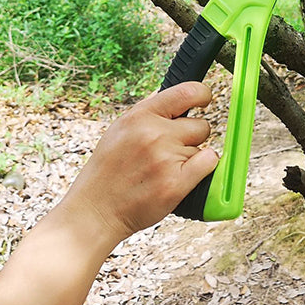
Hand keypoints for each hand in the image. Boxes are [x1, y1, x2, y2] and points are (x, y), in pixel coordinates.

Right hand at [58, 82, 217, 244]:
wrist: (94, 212)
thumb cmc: (108, 172)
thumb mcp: (120, 129)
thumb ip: (149, 111)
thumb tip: (175, 95)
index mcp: (140, 116)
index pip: (188, 91)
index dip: (203, 94)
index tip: (204, 100)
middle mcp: (154, 134)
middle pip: (201, 125)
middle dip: (191, 138)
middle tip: (169, 152)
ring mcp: (165, 158)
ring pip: (202, 147)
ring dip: (190, 158)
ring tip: (164, 170)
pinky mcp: (175, 184)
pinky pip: (210, 162)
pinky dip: (204, 168)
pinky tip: (185, 175)